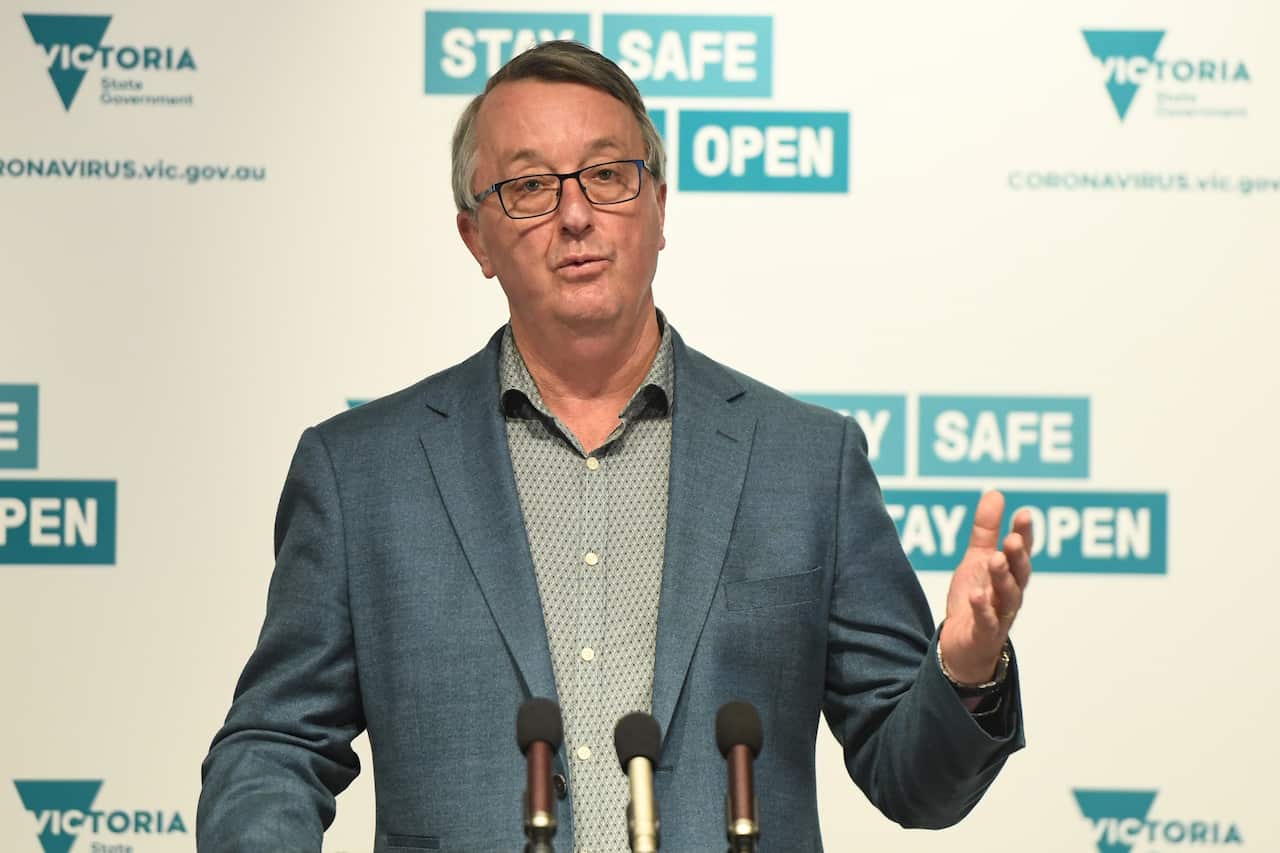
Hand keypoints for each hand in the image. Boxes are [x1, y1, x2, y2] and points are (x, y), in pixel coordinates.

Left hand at [939, 490, 1031, 683]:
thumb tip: (996, 493)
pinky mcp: (983, 634)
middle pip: (1020, 574)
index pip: (1021, 552)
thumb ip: (986, 530)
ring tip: (995, 560)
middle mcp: (1010, 594)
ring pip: (1006, 596)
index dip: (1025, 534)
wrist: (962, 647)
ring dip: (1003, 578)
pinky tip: (977, 596)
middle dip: (1018, 556)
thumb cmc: (976, 600)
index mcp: (1010, 575)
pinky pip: (986, 621)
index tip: (1024, 513)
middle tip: (1012, 538)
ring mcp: (999, 615)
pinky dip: (983, 609)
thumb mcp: (977, 560)